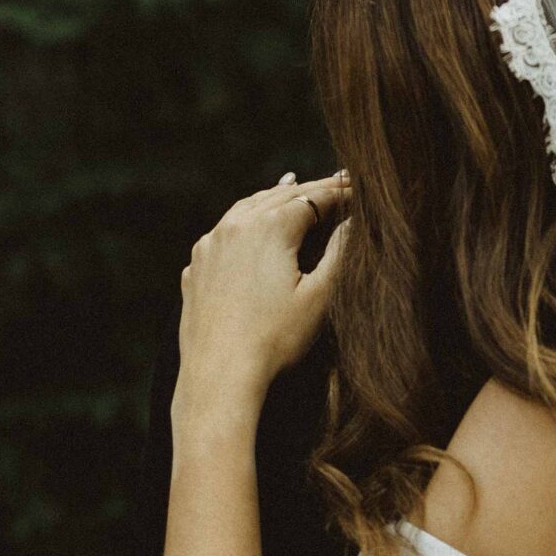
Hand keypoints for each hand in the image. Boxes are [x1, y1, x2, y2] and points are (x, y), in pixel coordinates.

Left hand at [174, 173, 350, 437]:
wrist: (219, 374)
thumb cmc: (275, 339)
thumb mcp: (320, 297)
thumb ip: (339, 254)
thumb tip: (352, 223)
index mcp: (269, 227)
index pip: (313, 197)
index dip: (339, 191)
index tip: (358, 187)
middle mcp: (235, 225)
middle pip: (279, 195)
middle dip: (310, 188)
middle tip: (335, 181)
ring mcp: (210, 245)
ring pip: (247, 208)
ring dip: (273, 196)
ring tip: (290, 184)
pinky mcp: (197, 268)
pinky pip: (224, 232)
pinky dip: (245, 221)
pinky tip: (249, 224)